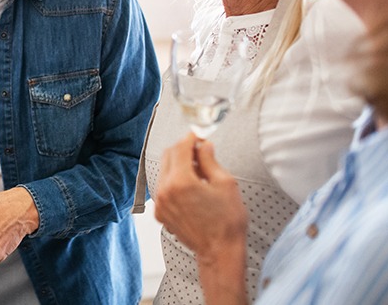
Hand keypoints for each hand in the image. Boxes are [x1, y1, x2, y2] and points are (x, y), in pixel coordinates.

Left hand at [155, 133, 247, 265]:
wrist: (219, 252)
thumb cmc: (227, 221)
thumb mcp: (225, 183)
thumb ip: (210, 159)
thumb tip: (203, 144)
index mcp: (180, 182)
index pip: (179, 148)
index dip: (190, 138)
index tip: (198, 135)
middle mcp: (165, 191)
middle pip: (168, 155)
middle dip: (183, 149)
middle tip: (200, 150)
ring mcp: (160, 203)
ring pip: (164, 170)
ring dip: (178, 164)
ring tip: (199, 170)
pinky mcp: (160, 212)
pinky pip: (163, 186)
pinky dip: (174, 180)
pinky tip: (191, 186)